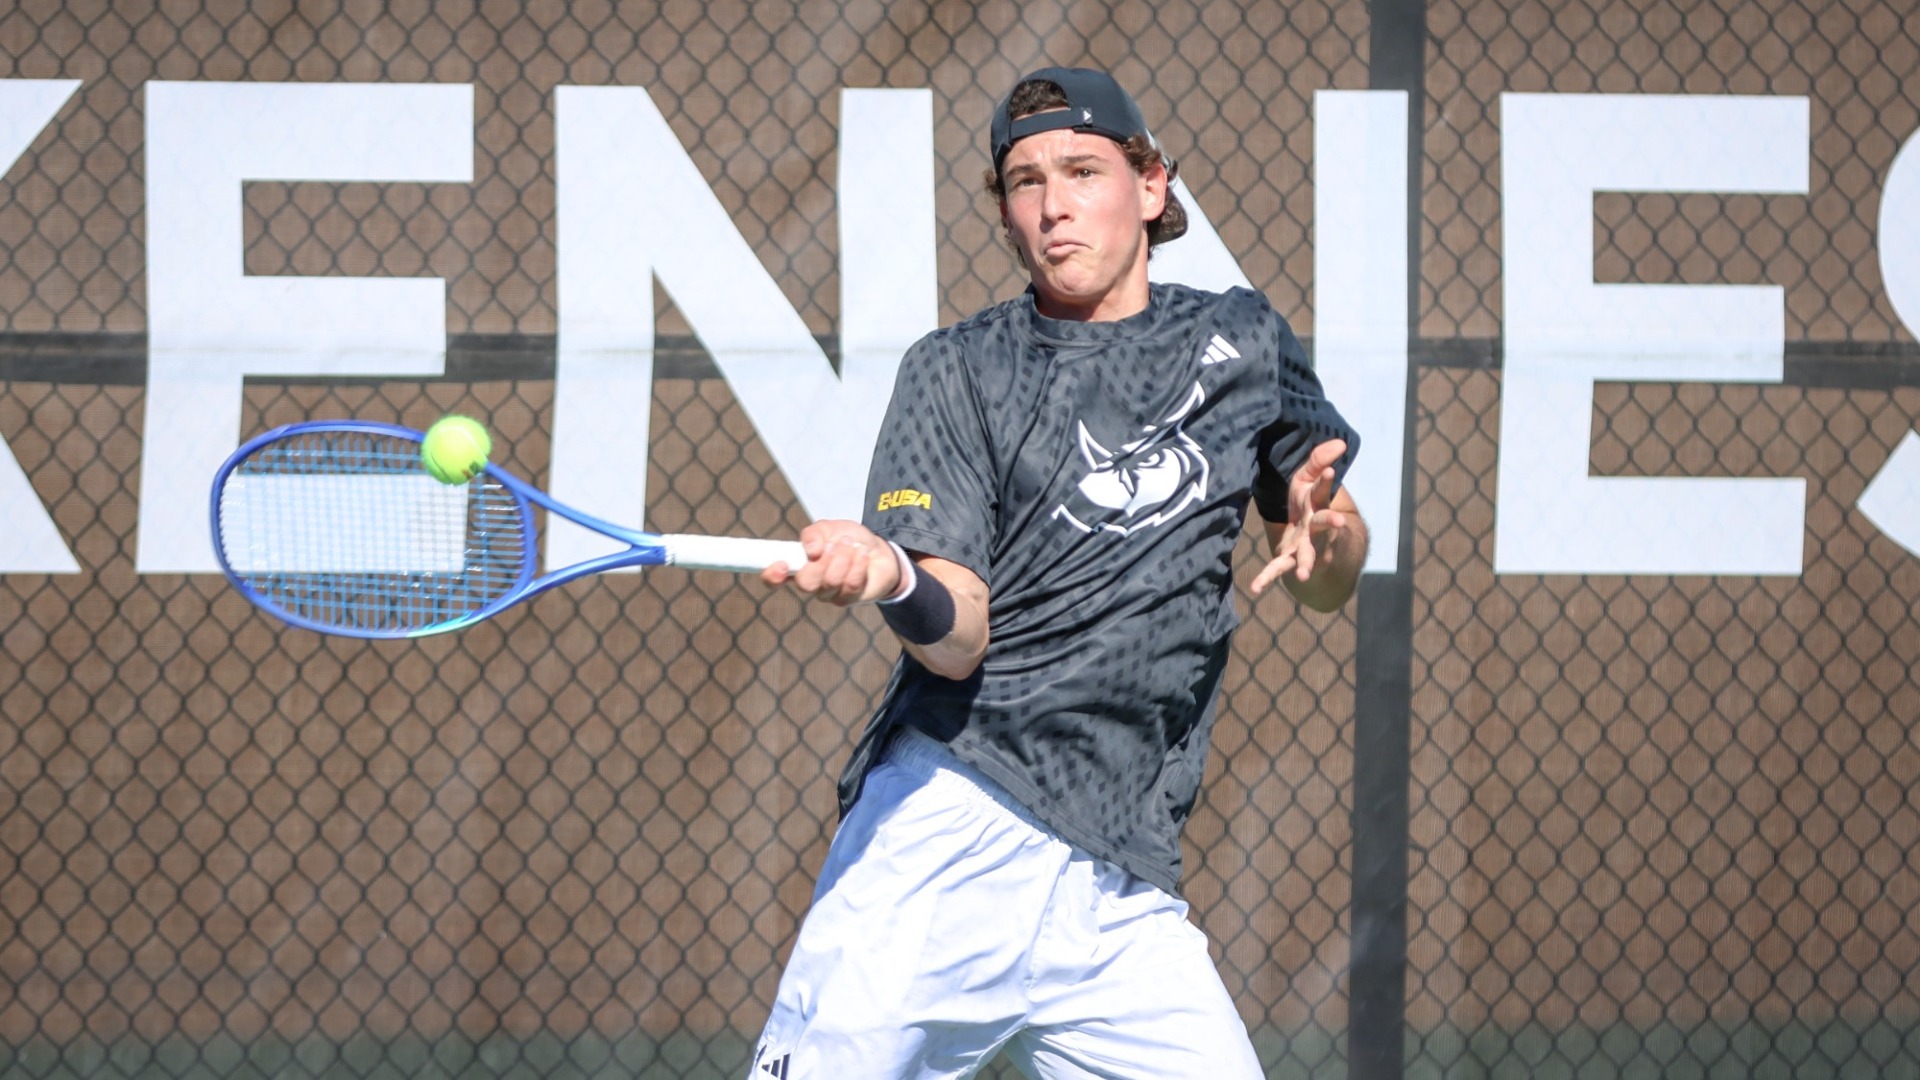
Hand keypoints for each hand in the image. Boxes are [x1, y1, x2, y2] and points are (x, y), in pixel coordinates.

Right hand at [759, 520, 902, 605]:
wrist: (879, 550)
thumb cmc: (849, 540)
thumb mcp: (829, 528)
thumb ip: (814, 534)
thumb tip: (810, 550)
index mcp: (798, 565)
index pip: (773, 579)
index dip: (771, 576)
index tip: (780, 564)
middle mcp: (810, 583)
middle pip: (805, 583)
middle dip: (823, 561)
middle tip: (834, 545)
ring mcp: (828, 594)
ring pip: (830, 582)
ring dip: (843, 558)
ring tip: (851, 545)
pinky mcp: (848, 599)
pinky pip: (850, 584)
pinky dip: (858, 564)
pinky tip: (863, 555)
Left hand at [1251, 439, 1348, 594]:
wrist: (1315, 539)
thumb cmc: (1307, 503)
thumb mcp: (1309, 479)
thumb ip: (1319, 461)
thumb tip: (1341, 443)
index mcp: (1318, 505)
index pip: (1323, 491)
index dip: (1325, 480)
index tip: (1329, 470)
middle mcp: (1315, 527)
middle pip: (1323, 524)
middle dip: (1330, 522)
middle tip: (1339, 521)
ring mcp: (1305, 546)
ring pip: (1307, 554)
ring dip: (1305, 563)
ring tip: (1302, 574)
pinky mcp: (1290, 559)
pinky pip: (1278, 569)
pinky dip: (1267, 578)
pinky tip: (1255, 588)